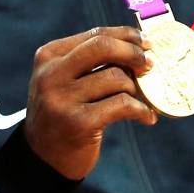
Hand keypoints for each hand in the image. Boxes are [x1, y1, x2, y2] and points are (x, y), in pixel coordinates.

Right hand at [23, 26, 155, 179]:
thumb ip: (88, 63)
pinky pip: (122, 106)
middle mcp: (51, 74)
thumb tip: (137, 49)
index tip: (146, 44)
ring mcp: (63, 98)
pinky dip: (141, 110)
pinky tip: (146, 117)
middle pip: (103, 48)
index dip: (126, 36)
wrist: (43, 157)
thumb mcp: (62, 81)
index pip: (95, 35)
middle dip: (133, 53)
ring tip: (141, 100)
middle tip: (150, 65)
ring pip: (116, 78)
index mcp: (48, 57)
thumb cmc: (62, 113)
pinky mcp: (78, 122)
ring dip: (136, 89)